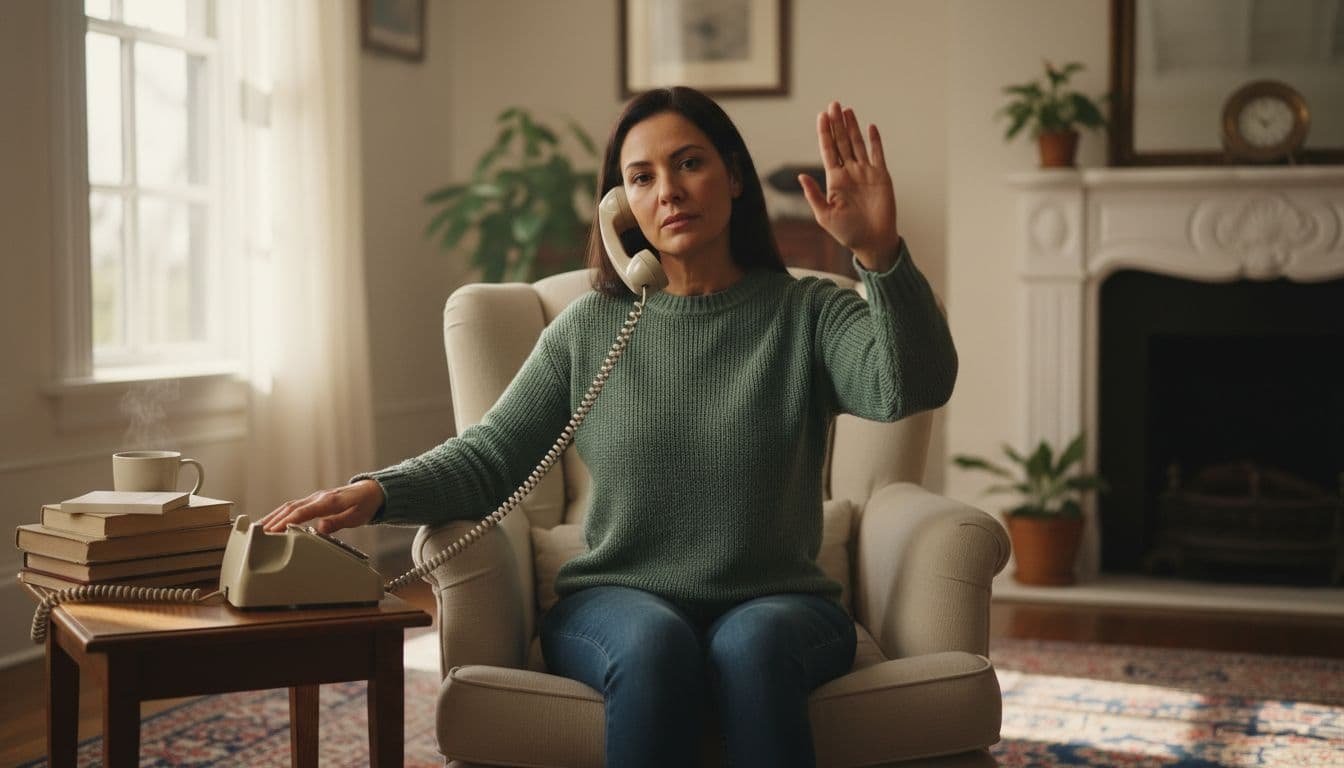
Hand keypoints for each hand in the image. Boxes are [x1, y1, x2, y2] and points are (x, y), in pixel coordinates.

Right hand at [257, 479, 383, 534]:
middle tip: (258, 533)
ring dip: (273, 517)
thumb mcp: (357, 517)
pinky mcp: (314, 500)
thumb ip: (338, 522)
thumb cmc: (365, 505)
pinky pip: (294, 507)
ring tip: (258, 528)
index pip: (304, 511)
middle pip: (292, 508)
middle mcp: (319, 497)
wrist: (372, 491)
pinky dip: (280, 514)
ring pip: (289, 506)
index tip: (275, 530)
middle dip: (274, 520)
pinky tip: (271, 522)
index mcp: (330, 501)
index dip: (288, 521)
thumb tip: (319, 529)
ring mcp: (315, 497)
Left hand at [799, 101, 899, 270]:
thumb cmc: (847, 232)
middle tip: (833, 104)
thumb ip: (814, 195)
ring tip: (847, 109)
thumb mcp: (825, 215)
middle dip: (837, 124)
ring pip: (858, 144)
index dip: (824, 133)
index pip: (828, 150)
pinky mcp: (881, 176)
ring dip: (852, 127)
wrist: (872, 241)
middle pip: (842, 142)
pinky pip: (878, 154)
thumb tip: (801, 176)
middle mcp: (849, 172)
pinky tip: (870, 126)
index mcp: (834, 179)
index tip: (821, 116)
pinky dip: (874, 140)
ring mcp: (866, 172)